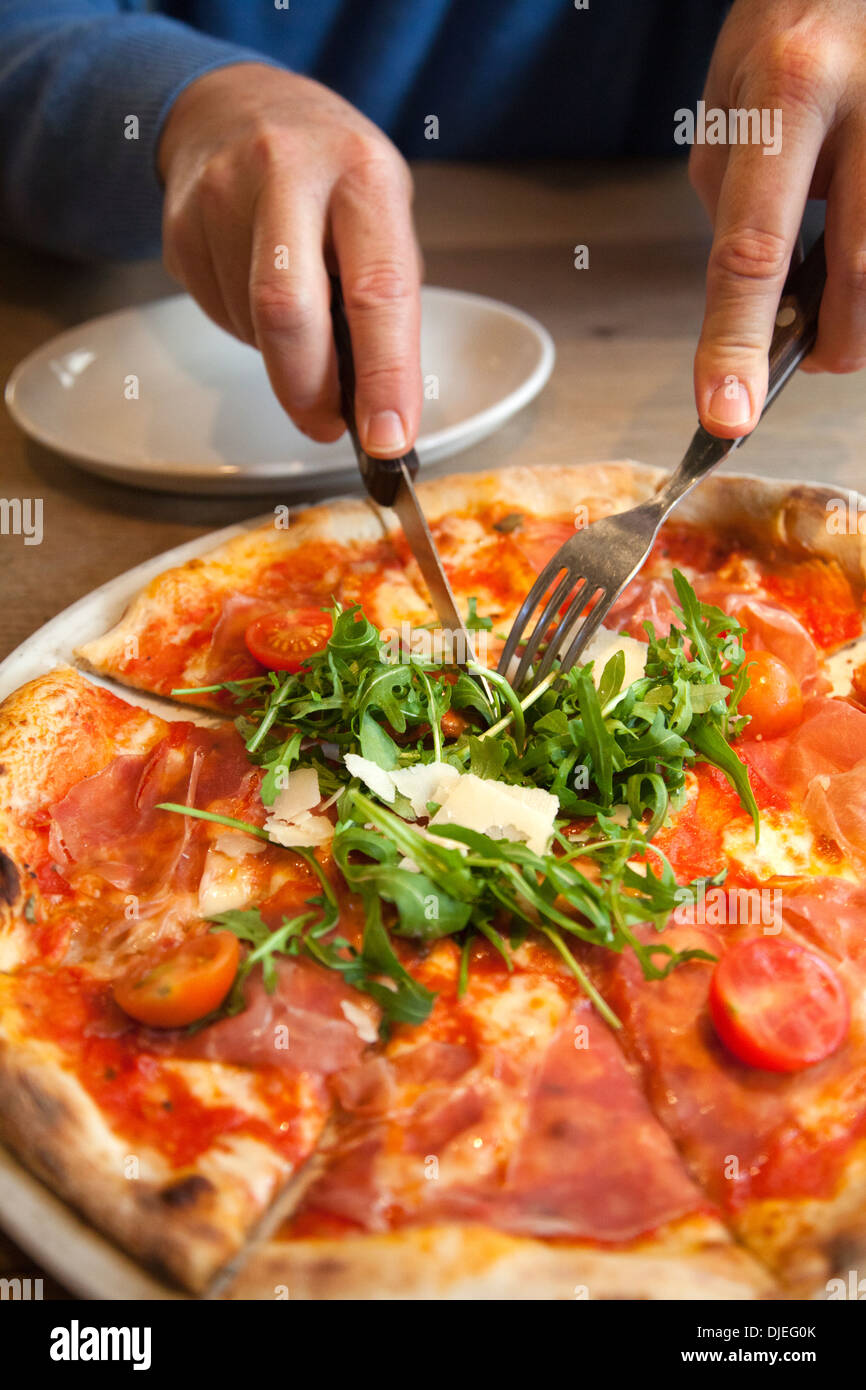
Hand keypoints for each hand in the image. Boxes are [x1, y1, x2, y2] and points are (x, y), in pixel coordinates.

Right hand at [158, 64, 421, 454]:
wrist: (235, 107)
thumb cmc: (329, 175)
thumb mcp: (381, 212)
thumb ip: (385, 300)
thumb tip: (380, 404)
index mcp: (362, 174)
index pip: (377, 291)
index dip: (384, 376)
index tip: (388, 437)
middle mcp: (289, 172)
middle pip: (288, 312)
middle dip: (309, 390)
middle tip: (327, 423)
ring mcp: (221, 195)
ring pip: (251, 325)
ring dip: (281, 357)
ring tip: (299, 315)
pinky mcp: (179, 226)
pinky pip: (217, 314)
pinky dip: (247, 329)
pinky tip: (257, 289)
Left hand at [689, 0, 865, 436]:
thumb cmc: (791, 15)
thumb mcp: (733, 93)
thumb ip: (734, 196)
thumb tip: (751, 295)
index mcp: (791, 90)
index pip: (753, 249)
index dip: (736, 345)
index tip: (726, 418)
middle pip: (860, 278)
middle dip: (832, 344)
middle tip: (812, 356)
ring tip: (840, 286)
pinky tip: (857, 257)